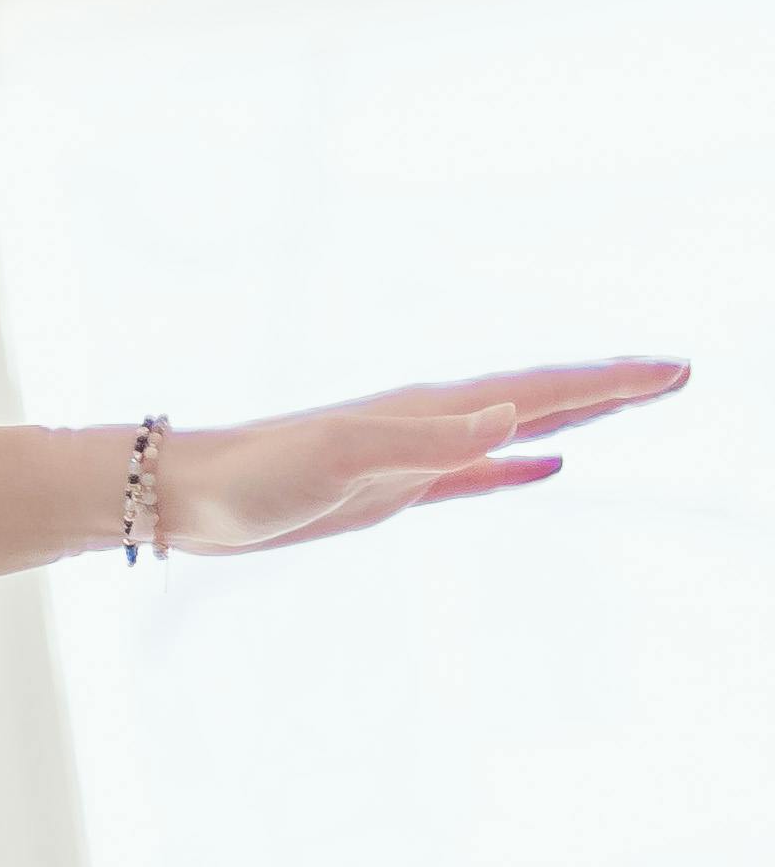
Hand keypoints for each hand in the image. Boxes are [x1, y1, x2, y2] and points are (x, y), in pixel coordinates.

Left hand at [149, 358, 687, 557]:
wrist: (185, 495)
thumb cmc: (252, 475)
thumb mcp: (339, 459)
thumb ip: (427, 441)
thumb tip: (514, 418)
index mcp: (428, 410)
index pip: (540, 388)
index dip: (610, 382)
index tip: (674, 370)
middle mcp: (430, 423)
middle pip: (541, 397)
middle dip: (612, 387)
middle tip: (681, 374)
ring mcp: (415, 455)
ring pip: (517, 427)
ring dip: (578, 414)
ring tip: (634, 401)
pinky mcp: (393, 490)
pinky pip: (476, 473)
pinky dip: (518, 464)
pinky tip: (546, 462)